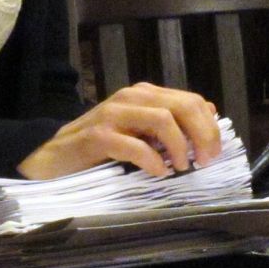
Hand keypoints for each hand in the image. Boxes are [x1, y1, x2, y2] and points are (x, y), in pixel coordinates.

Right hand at [17, 82, 219, 180]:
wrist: (54, 156)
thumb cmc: (100, 146)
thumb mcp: (139, 129)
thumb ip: (170, 119)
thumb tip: (210, 110)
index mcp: (143, 94)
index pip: (190, 100)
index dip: (209, 126)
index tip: (213, 154)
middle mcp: (130, 97)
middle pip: (181, 106)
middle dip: (202, 135)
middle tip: (204, 162)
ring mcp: (112, 114)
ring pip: (162, 119)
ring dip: (179, 146)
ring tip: (182, 167)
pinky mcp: (98, 136)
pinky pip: (134, 145)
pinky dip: (152, 160)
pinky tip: (157, 173)